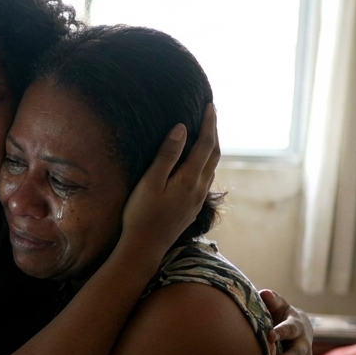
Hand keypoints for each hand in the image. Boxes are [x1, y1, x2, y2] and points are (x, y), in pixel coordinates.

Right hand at [118, 103, 220, 249]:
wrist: (145, 248)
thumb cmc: (141, 214)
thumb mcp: (150, 182)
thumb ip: (167, 155)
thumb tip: (182, 128)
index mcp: (189, 179)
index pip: (205, 144)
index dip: (209, 123)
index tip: (210, 105)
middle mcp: (199, 188)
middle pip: (214, 154)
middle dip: (214, 132)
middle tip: (211, 114)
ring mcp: (197, 200)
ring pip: (212, 168)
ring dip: (212, 148)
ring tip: (207, 134)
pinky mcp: (192, 208)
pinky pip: (206, 179)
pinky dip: (206, 163)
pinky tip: (198, 163)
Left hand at [261, 289, 312, 354]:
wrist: (299, 327)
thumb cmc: (280, 315)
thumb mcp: (278, 306)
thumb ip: (272, 301)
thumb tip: (265, 293)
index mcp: (296, 325)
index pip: (288, 328)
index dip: (280, 331)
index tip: (270, 335)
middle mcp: (303, 345)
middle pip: (297, 354)